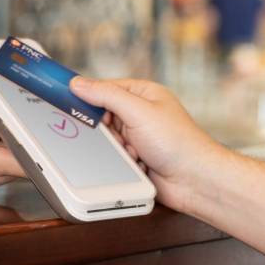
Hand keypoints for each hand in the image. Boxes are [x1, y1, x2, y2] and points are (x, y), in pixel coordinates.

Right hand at [70, 77, 223, 213]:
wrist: (194, 180)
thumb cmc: (178, 141)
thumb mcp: (138, 111)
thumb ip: (107, 95)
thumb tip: (79, 83)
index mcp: (143, 94)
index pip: (106, 88)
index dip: (89, 96)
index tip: (69, 101)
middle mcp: (141, 114)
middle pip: (104, 117)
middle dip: (107, 131)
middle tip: (115, 136)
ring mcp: (138, 137)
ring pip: (108, 140)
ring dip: (116, 149)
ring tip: (134, 152)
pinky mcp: (136, 158)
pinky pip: (114, 158)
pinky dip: (120, 162)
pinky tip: (136, 163)